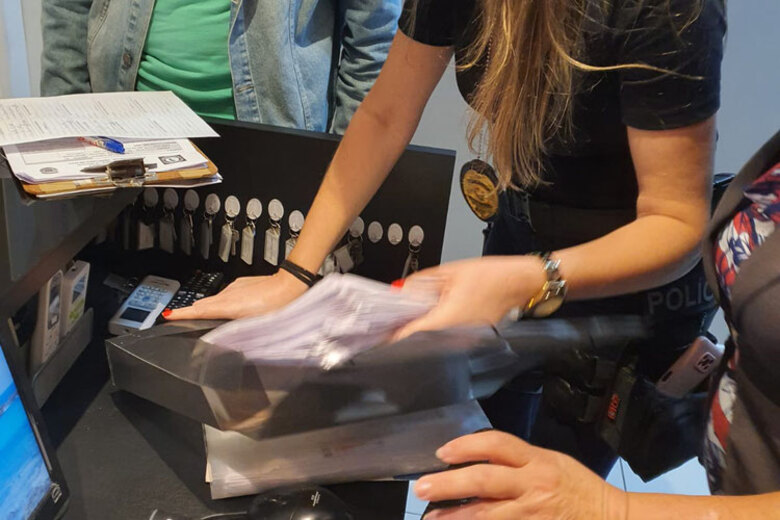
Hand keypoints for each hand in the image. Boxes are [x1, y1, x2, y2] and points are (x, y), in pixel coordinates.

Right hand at [165, 270, 307, 319]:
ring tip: (202, 317)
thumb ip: (238, 331)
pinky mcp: (242, 283)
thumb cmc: (278, 305)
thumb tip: (226, 337)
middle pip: (203, 304)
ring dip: (209, 308)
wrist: (290, 284)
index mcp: (228, 306)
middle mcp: (228, 294)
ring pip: (216, 300)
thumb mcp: (257, 325)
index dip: (181, 314)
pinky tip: (231, 309)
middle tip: (177, 317)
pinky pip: (227, 295)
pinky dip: (223, 302)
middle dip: (191, 312)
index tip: (167, 315)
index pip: (198, 311)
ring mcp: (235, 287)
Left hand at [393, 256, 544, 339]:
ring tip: (412, 318)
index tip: (377, 329)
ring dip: (418, 333)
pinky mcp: (472, 342)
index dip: (388, 334)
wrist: (523, 283)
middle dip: (402, 333)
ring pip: (430, 345)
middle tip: (392, 321)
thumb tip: (399, 293)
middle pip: (417, 344)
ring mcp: (465, 344)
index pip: (406, 338)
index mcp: (446, 321)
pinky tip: (433, 318)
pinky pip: (445, 341)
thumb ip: (419, 283)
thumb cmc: (493, 276)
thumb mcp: (449, 272)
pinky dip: (435, 332)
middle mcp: (455, 339)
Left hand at [415, 431, 626, 519]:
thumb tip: (475, 460)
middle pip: (484, 480)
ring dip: (455, 516)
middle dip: (449, 483)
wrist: (610, 518)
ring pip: (487, 514)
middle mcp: (533, 485)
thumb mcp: (551, 462)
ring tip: (431, 517)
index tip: (442, 453)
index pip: (497, 444)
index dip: (466, 445)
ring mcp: (532, 514)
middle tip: (422, 487)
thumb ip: (518, 460)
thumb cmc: (577, 488)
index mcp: (537, 461)